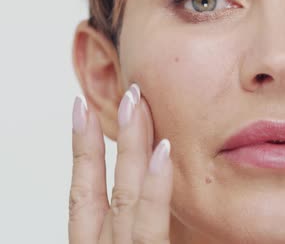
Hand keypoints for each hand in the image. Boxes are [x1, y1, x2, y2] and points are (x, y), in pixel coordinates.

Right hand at [69, 84, 172, 243]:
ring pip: (126, 195)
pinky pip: (150, 225)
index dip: (84, 150)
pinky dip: (155, 188)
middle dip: (115, 136)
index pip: (86, 192)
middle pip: (106, 184)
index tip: (84, 111)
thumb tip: (159, 186)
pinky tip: (162, 151)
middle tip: (129, 94)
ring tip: (138, 105)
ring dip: (132, 146)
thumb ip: (145, 228)